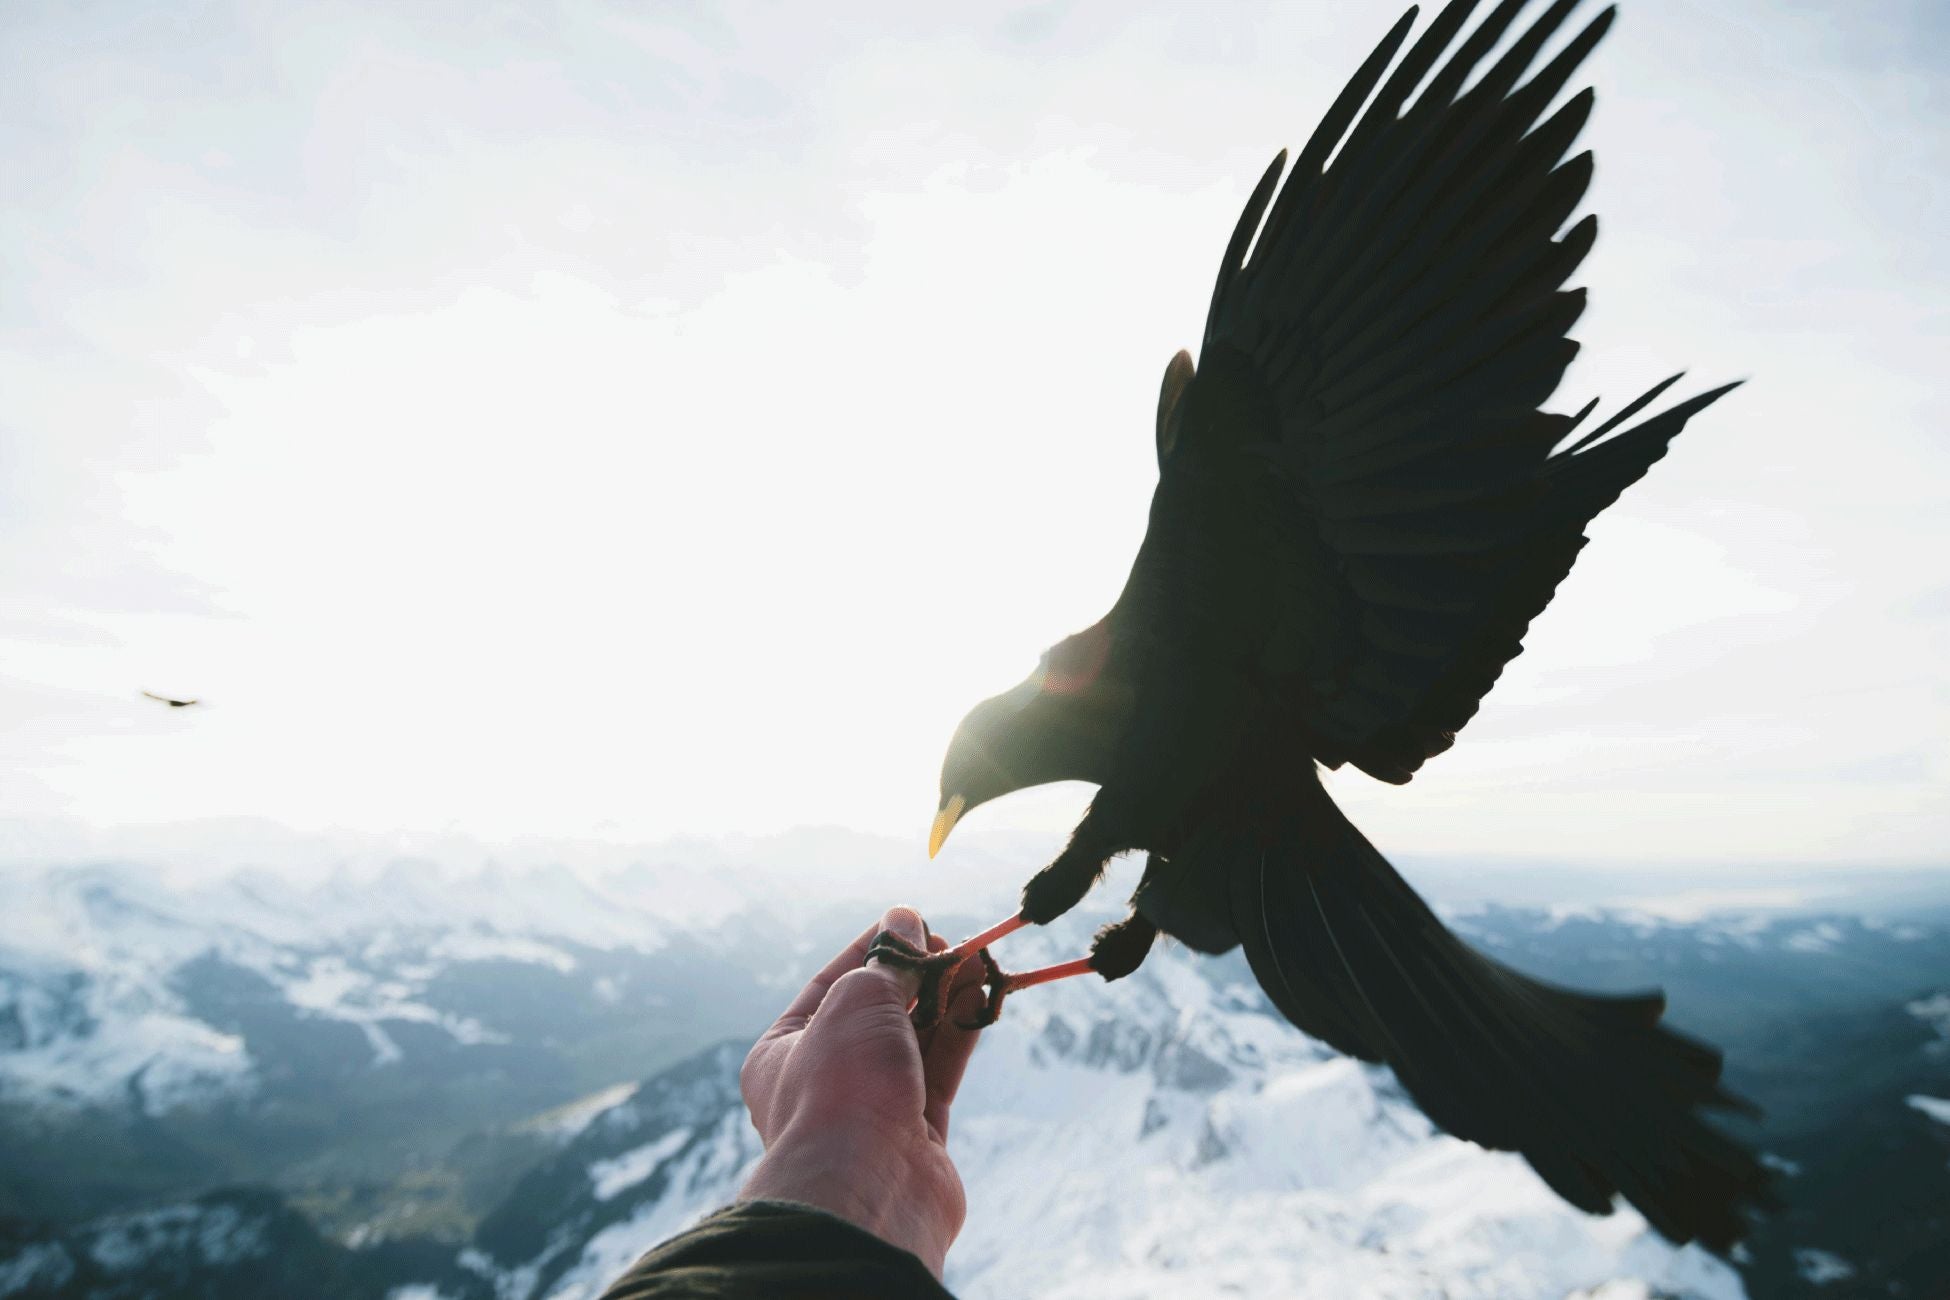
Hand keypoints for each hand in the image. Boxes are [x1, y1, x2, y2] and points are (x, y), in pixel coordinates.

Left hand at [738, 906, 986, 1277]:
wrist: (868, 1189)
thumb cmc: (843, 1085)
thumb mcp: (858, 1000)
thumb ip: (888, 962)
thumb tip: (905, 920)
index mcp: (782, 1052)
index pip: (830, 984)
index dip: (873, 948)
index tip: (911, 920)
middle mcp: (823, 1081)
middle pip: (876, 1012)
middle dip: (916, 974)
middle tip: (952, 941)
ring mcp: (871, 1111)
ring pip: (913, 1040)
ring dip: (944, 998)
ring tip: (976, 961)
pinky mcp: (917, 1136)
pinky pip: (939, 1071)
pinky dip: (958, 1032)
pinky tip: (978, 997)